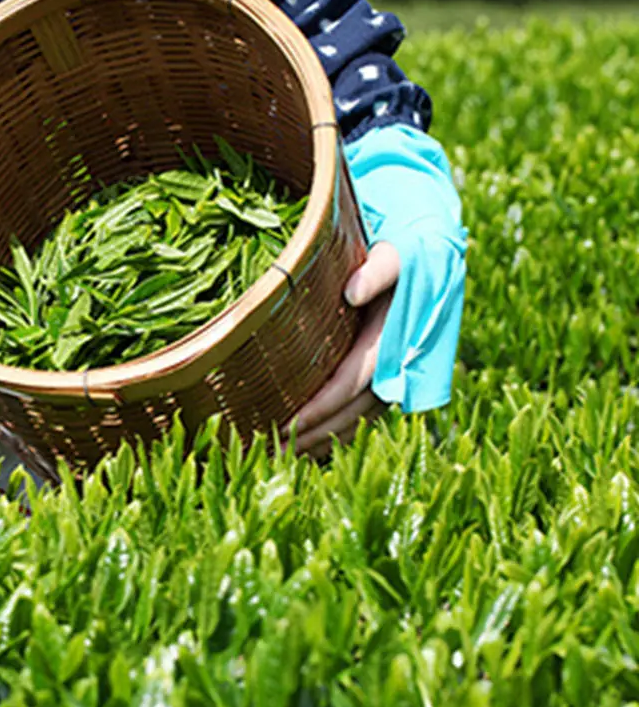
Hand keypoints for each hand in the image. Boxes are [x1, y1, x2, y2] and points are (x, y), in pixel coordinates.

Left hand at [290, 241, 398, 459]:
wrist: (434, 253)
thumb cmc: (408, 251)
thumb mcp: (398, 252)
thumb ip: (380, 269)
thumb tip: (353, 291)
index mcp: (395, 339)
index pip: (350, 384)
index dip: (320, 408)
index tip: (286, 426)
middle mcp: (399, 365)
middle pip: (351, 412)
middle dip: (314, 435)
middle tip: (272, 452)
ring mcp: (396, 375)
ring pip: (358, 420)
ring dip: (324, 441)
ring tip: (284, 456)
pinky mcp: (389, 376)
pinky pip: (362, 413)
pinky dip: (337, 431)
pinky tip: (311, 444)